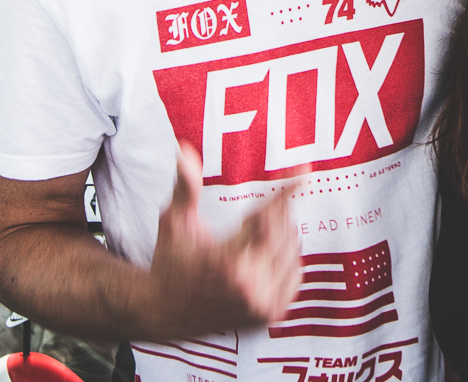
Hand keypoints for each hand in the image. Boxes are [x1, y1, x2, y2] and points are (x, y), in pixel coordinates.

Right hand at [143, 145, 304, 336]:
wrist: (163, 311)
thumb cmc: (170, 262)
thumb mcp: (174, 222)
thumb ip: (185, 187)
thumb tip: (184, 150)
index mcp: (226, 263)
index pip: (268, 217)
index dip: (286, 190)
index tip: (304, 168)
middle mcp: (249, 288)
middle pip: (283, 231)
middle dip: (271, 215)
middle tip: (250, 216)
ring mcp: (262, 306)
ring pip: (292, 251)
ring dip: (279, 236)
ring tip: (252, 237)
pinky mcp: (269, 317)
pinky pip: (295, 275)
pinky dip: (287, 259)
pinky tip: (265, 255)